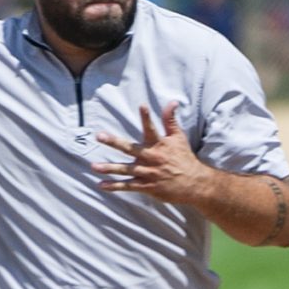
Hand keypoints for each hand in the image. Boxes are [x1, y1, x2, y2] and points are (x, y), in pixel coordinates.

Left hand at [93, 104, 215, 204]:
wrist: (194, 183)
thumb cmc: (184, 158)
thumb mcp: (178, 137)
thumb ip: (170, 120)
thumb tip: (172, 101)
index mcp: (159, 145)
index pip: (152, 128)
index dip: (147, 117)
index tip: (142, 105)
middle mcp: (152, 158)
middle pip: (130, 149)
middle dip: (114, 142)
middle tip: (99, 136)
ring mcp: (148, 173)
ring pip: (126, 170)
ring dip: (110, 168)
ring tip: (94, 166)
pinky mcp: (147, 187)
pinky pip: (128, 186)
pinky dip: (115, 186)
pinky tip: (101, 185)